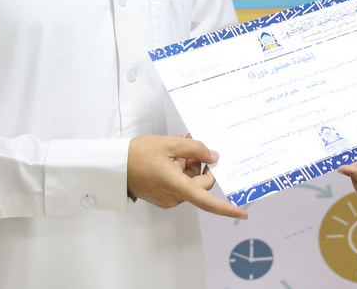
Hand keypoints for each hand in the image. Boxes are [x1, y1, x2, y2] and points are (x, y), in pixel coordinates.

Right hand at [127, 135, 247, 218]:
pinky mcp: (163, 197)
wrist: (114, 166)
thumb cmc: (138, 155)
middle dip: (200, 164)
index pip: (207, 201)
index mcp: (177, 186)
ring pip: (190, 181)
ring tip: (178, 144)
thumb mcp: (170, 144)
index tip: (242, 213)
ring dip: (188, 164)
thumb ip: (196, 149)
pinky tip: (173, 154)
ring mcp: (168, 199)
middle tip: (190, 143)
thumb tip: (214, 156)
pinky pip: (180, 183)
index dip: (227, 208)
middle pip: (200, 183)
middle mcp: (174, 197)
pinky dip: (180, 169)